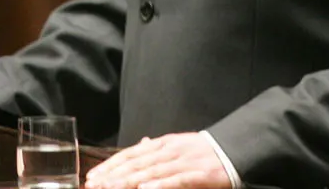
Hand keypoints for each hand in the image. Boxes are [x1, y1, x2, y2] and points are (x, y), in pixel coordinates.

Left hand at [84, 133, 231, 188]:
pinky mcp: (198, 173)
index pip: (130, 154)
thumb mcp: (178, 145)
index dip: (110, 165)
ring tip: (111, 187)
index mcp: (162, 145)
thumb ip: (157, 148)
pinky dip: (159, 184)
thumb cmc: (203, 152)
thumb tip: (140, 143)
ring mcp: (183, 161)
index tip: (94, 175)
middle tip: (95, 184)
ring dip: (129, 180)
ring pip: (151, 171)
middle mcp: (168, 150)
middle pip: (136, 162)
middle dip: (113, 174)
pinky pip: (176, 180)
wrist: (234, 149)